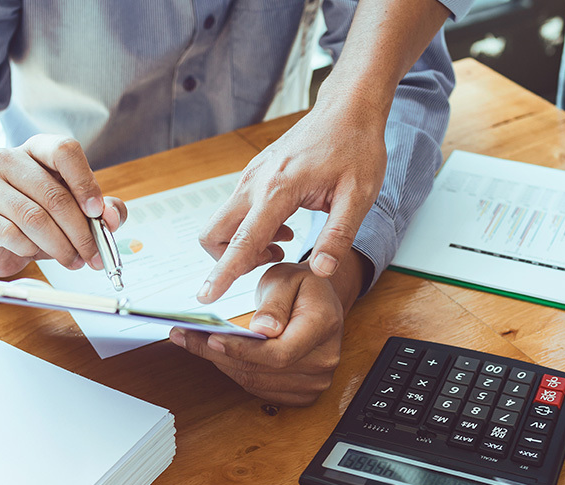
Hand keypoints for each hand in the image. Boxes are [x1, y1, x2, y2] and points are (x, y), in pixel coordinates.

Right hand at [0, 134, 126, 276]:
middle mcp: (7, 160)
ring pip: (34, 218)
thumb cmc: (36, 218)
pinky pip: (11, 235)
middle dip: (80, 231)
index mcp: (36, 150)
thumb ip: (100, 210)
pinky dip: (30, 249)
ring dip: (61, 246)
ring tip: (73, 260)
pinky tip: (34, 253)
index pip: (64, 151)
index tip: (97, 212)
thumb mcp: (73, 210)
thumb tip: (112, 217)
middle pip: (54, 194)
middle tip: (93, 254)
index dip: (85, 182)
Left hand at [170, 252, 368, 405]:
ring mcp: (315, 381)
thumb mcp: (287, 278)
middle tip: (185, 335)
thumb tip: (263, 330)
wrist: (320, 301)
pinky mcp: (302, 393)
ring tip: (190, 342)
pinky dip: (234, 371)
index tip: (212, 339)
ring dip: (221, 363)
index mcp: (323, 327)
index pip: (279, 352)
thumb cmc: (301, 286)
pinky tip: (213, 354)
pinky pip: (259, 387)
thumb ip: (275, 304)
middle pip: (262, 370)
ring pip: (256, 381)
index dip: (243, 350)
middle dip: (219, 354)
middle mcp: (323, 359)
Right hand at [196, 98, 386, 302]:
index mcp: (278, 189)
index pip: (242, 241)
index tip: (205, 297)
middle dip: (227, 260)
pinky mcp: (254, 175)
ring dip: (243, 244)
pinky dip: (251, 228)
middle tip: (268, 260)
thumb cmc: (355, 146)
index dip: (223, 273)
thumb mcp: (358, 196)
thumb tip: (322, 270)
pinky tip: (284, 226)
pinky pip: (237, 211)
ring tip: (284, 242)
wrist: (347, 108)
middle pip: (214, 233)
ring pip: (222, 223)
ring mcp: (251, 177)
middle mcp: (255, 182)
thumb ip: (338, 236)